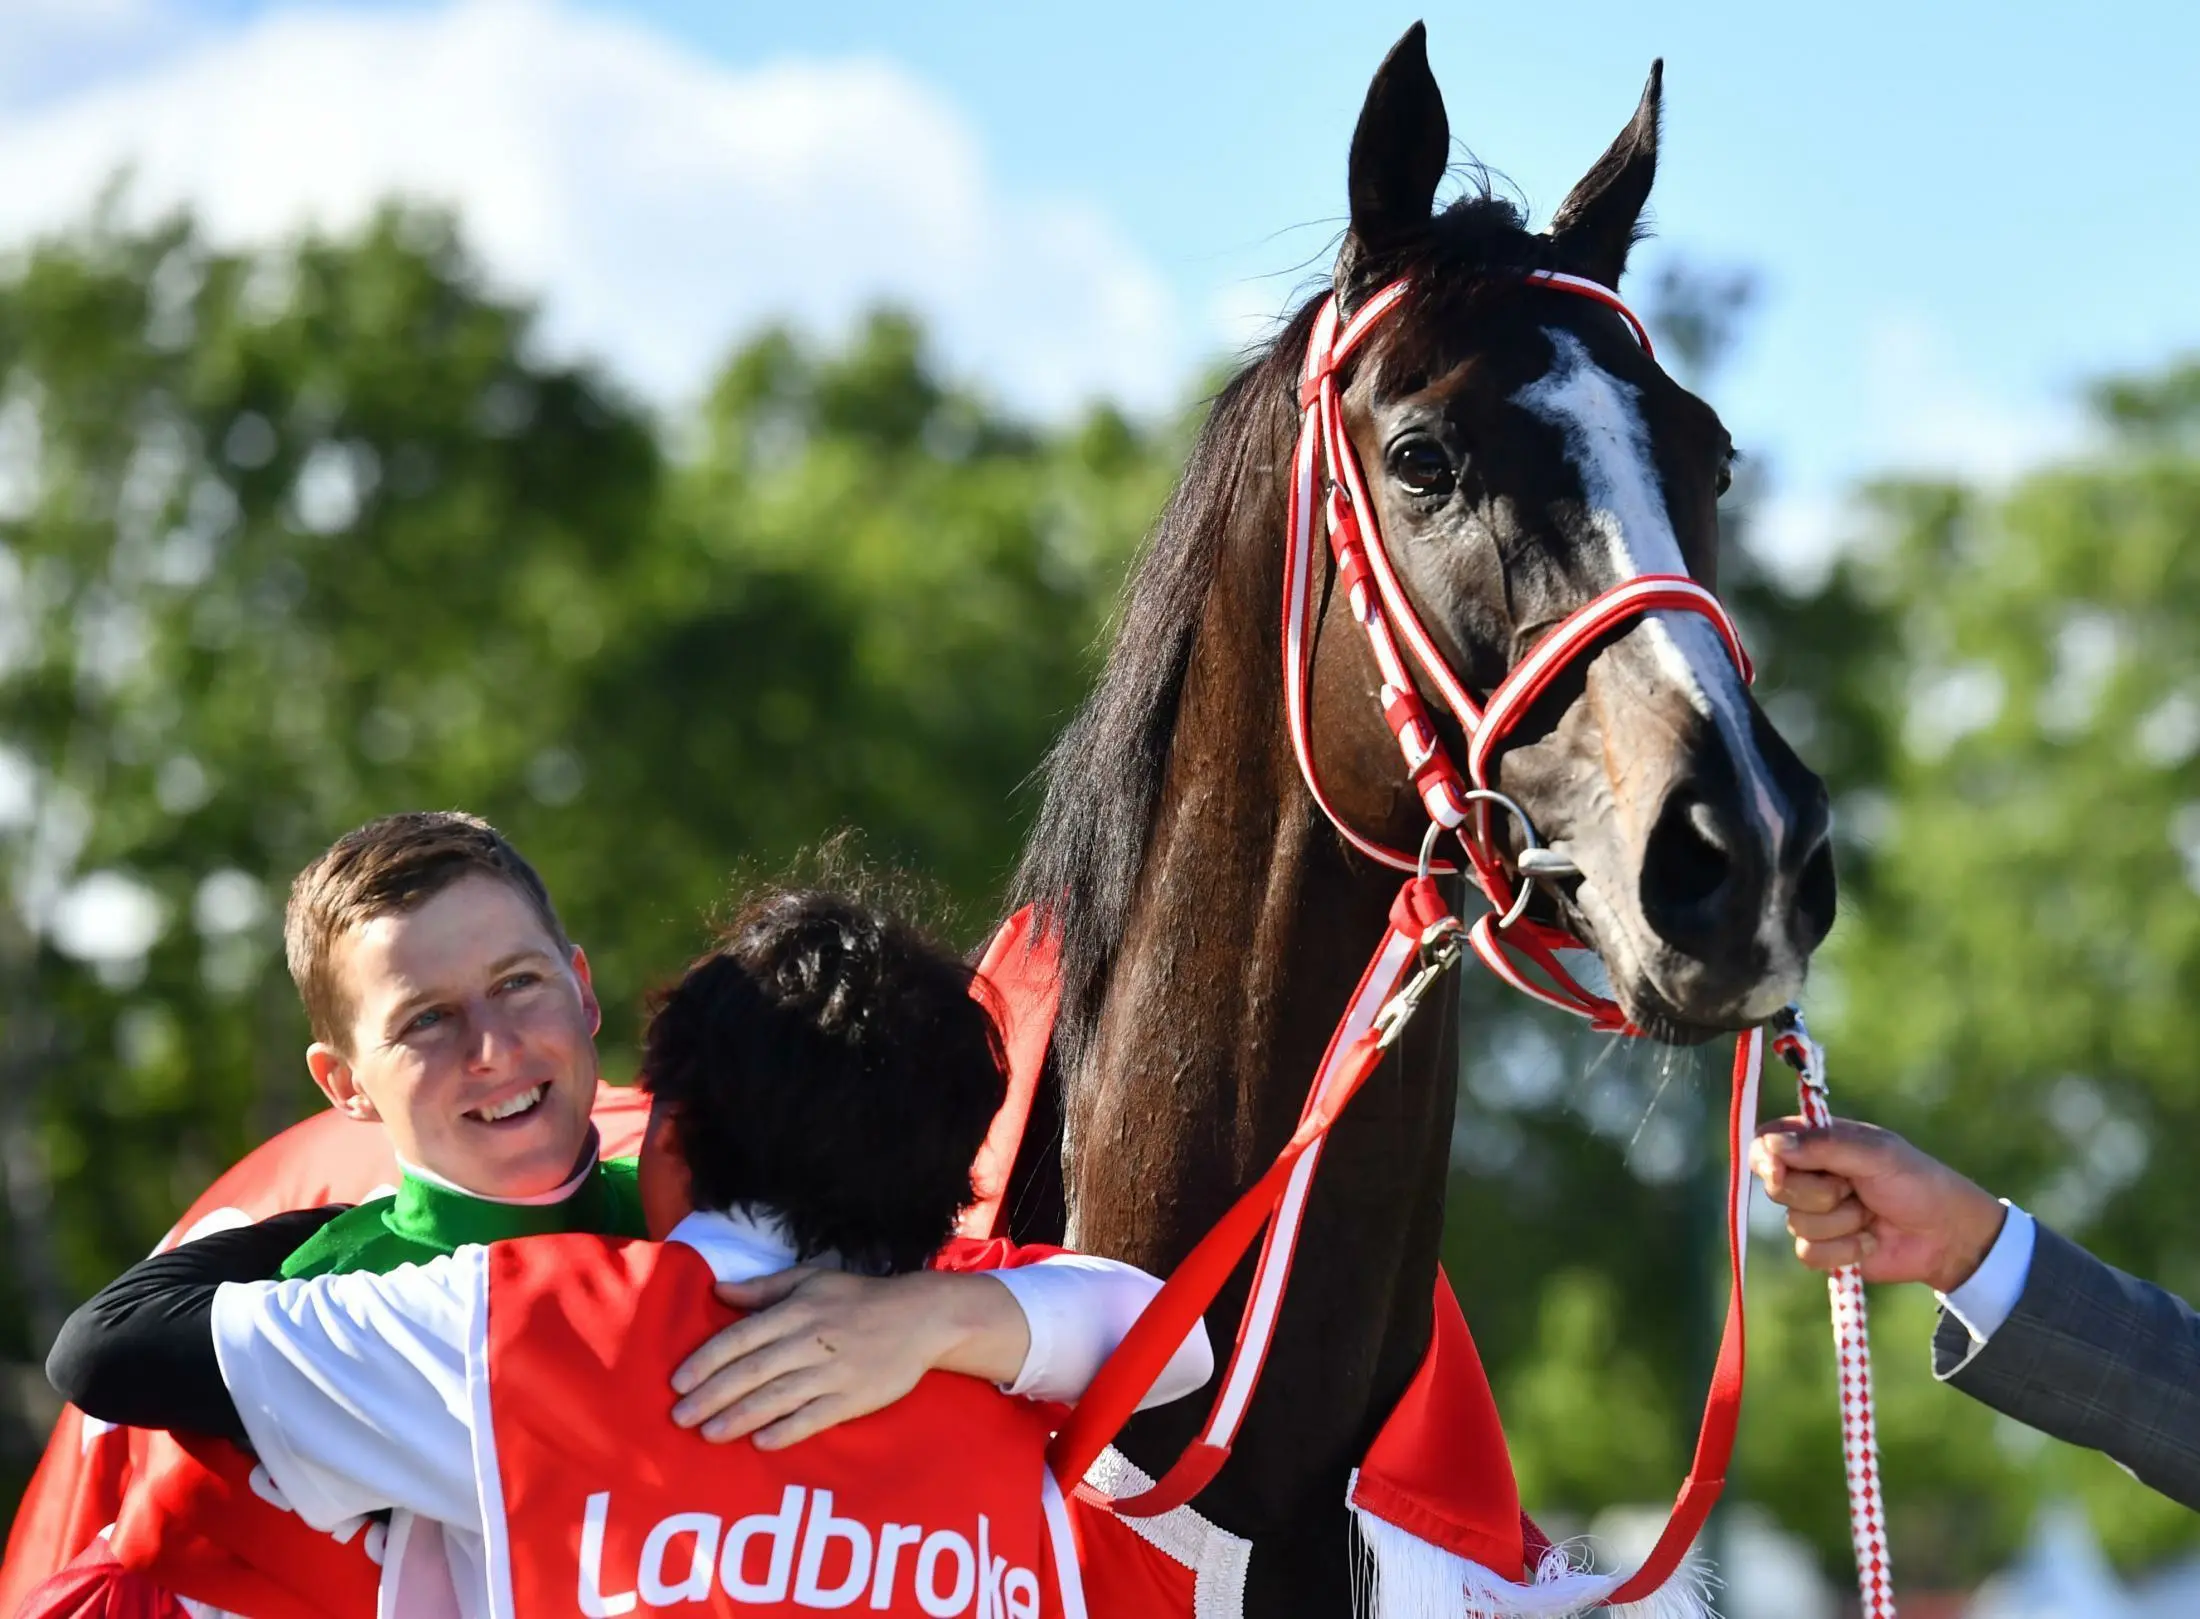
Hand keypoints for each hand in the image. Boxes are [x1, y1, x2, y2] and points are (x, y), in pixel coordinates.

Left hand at [668, 1267, 1029, 1448]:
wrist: (920, 1317)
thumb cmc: (859, 1297)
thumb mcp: (811, 1279)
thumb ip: (764, 1288)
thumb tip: (718, 1291)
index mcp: (795, 1311)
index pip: (740, 1339)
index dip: (706, 1361)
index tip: (678, 1382)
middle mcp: (808, 1341)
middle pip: (751, 1372)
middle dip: (711, 1396)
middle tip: (679, 1417)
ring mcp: (831, 1372)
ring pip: (776, 1398)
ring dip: (739, 1418)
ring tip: (708, 1435)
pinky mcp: (852, 1398)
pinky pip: (814, 1417)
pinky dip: (786, 1430)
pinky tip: (761, 1442)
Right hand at [1749, 1117, 2006, 1292]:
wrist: (1948, 1236)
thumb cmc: (1918, 1183)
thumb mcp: (1875, 1154)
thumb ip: (1824, 1146)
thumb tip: (1772, 1145)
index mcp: (1817, 1143)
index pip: (1765, 1144)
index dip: (1766, 1158)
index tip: (1779, 1169)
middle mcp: (1810, 1176)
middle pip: (1776, 1187)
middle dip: (1818, 1193)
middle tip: (1853, 1188)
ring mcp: (1816, 1214)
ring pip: (1795, 1223)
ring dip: (1841, 1222)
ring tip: (1871, 1214)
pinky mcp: (1825, 1249)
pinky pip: (1809, 1253)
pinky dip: (1845, 1250)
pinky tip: (1870, 1240)